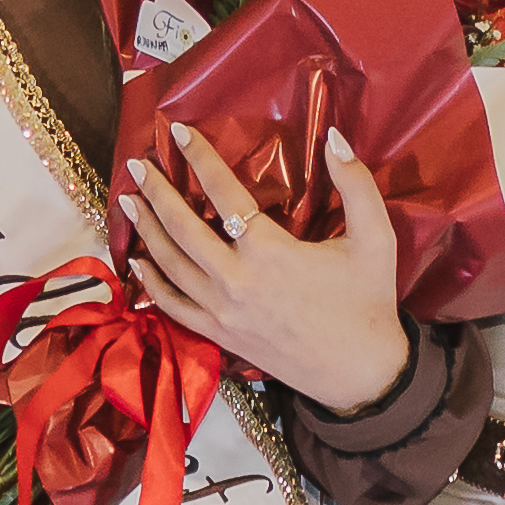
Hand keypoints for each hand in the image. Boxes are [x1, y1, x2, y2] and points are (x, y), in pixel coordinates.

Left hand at [121, 126, 413, 417]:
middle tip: (138, 166)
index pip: (224, 193)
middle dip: (157, 193)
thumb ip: (356, 184)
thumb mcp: (376, 238)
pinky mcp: (219, 335)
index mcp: (270, 251)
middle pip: (183, 228)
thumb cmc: (368, 301)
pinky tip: (137, 262)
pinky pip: (174, 306)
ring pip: (171, 264)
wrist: (360, 372)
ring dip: (147, 230)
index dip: (200, 159)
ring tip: (128, 201)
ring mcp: (222, 311)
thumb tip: (334, 137)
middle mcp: (236, 280)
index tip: (179, 133)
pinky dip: (151, 283)